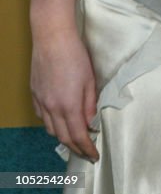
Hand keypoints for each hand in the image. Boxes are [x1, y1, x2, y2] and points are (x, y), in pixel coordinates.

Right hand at [31, 29, 98, 160]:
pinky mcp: (35, 94)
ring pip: (50, 129)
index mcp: (68, 106)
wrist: (52, 38)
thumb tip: (90, 122)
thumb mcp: (90, 79)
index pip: (78, 136)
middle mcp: (52, 108)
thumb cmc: (75, 55)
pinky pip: (42, 117)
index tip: (94, 156)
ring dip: (63, 137)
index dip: (87, 149)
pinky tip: (58, 119)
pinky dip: (51, 124)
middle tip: (86, 152)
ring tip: (74, 138)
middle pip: (62, 137)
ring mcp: (41, 101)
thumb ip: (90, 104)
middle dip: (75, 148)